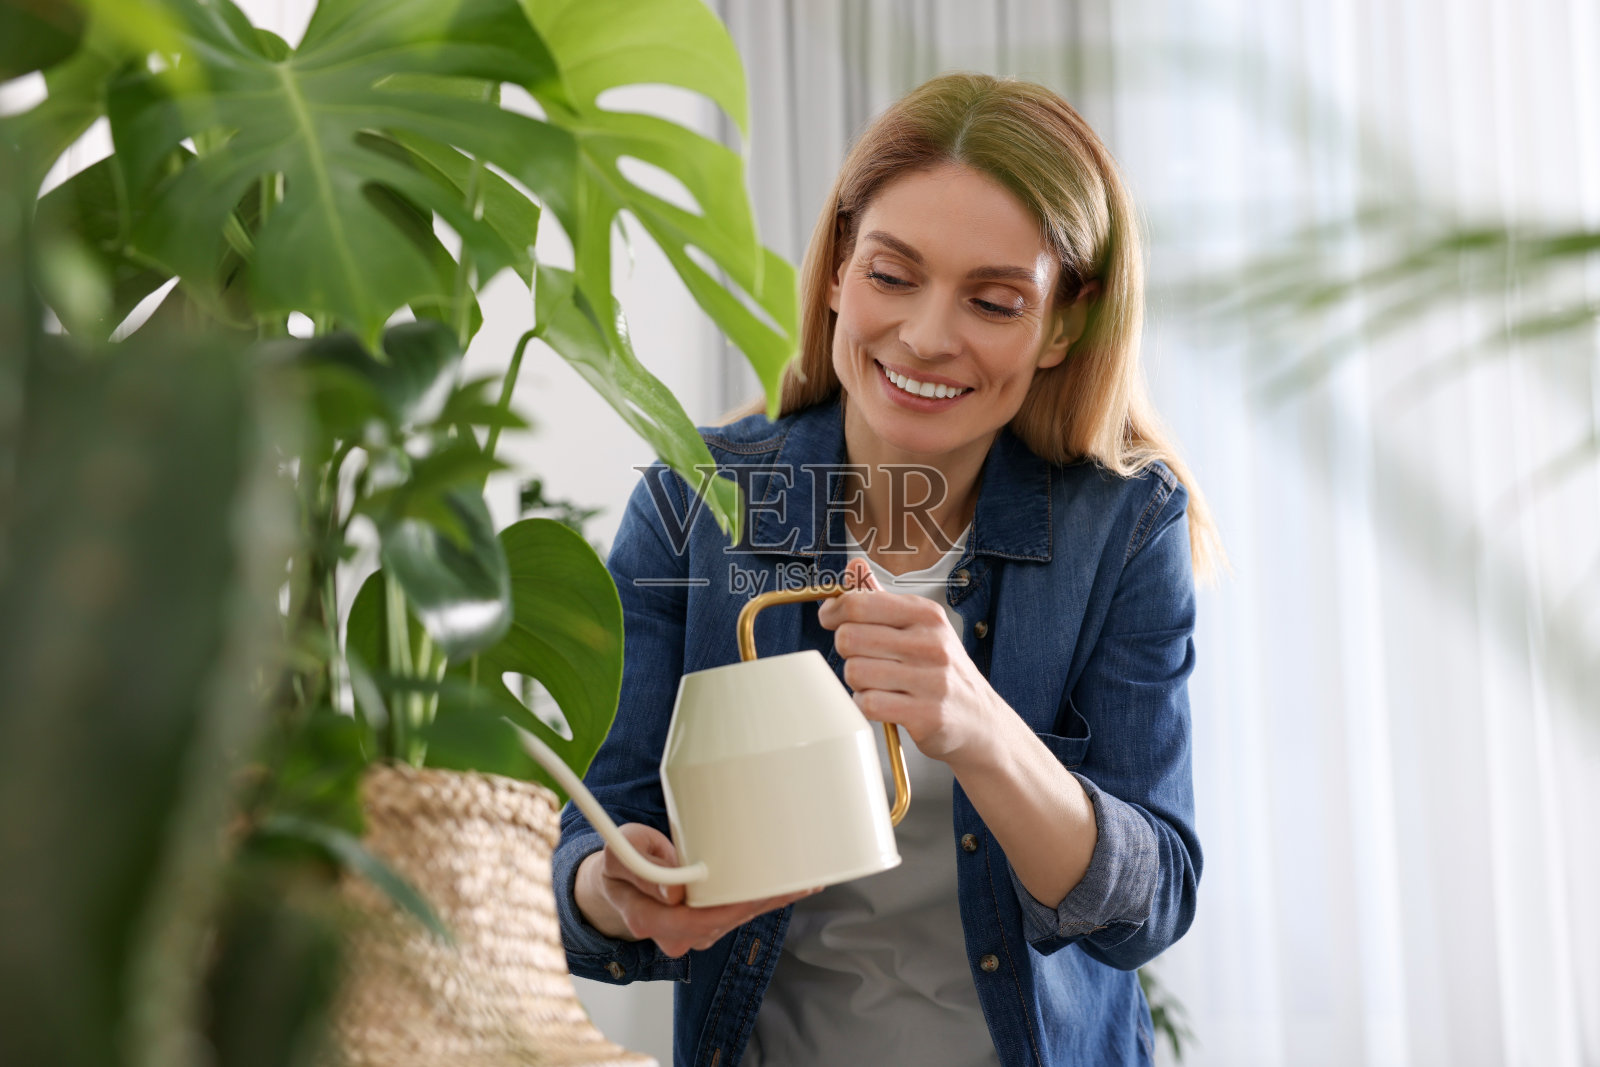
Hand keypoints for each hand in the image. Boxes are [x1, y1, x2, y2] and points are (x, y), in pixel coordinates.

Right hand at [573, 822, 815, 957]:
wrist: (618, 883)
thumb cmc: (619, 866)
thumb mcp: (619, 853)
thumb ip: (641, 868)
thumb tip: (675, 891)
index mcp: (650, 921)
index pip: (696, 921)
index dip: (728, 908)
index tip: (754, 892)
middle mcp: (677, 935)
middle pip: (726, 922)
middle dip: (761, 902)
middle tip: (796, 881)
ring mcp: (694, 932)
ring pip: (737, 919)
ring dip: (769, 900)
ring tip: (804, 880)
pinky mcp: (708, 923)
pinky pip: (739, 914)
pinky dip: (765, 900)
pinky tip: (793, 888)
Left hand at [818, 557, 1004, 764]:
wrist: (979, 719)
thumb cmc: (940, 669)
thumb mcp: (920, 626)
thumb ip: (882, 598)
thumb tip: (854, 565)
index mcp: (926, 615)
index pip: (859, 602)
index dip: (834, 612)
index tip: (831, 619)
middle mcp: (930, 643)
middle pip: (849, 637)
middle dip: (847, 651)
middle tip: (864, 658)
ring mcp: (931, 680)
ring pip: (855, 672)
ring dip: (858, 681)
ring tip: (880, 683)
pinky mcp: (926, 714)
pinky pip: (868, 703)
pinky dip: (867, 705)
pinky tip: (885, 703)